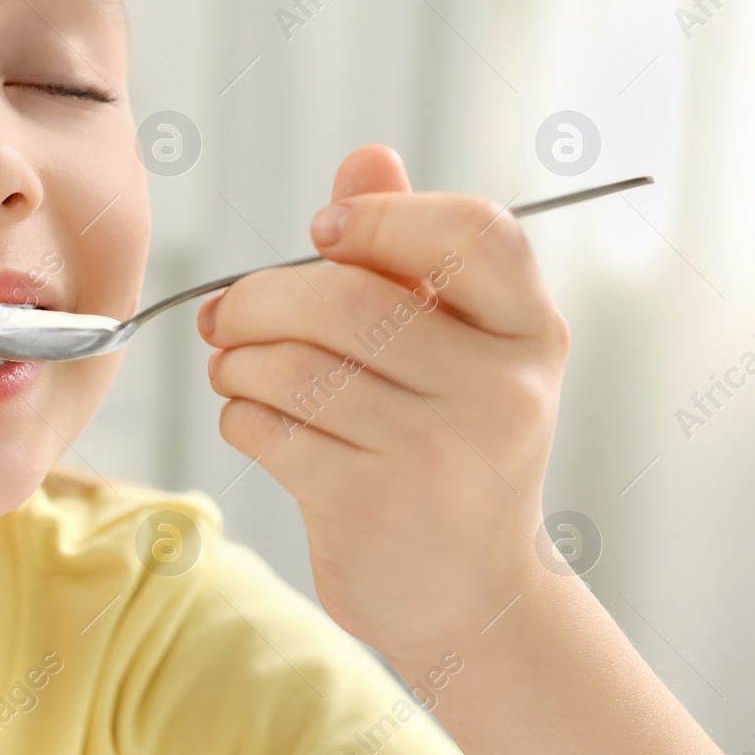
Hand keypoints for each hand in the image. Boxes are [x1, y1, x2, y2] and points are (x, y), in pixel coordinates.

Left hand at [197, 145, 569, 663]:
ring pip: (292, 367)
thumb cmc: (448, 445)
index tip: (321, 235)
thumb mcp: (455, 347)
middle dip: (258, 299)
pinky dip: (239, 415)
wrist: (470, 595)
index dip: (381, 218)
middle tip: (224, 314)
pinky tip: (253, 419)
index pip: (472, 231)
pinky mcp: (372, 505)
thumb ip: (408, 250)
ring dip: (236, 361)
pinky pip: (268, 428)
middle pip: (347, 300)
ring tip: (234, 367)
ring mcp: (439, 453)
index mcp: (529, 331)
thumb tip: (366, 158)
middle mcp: (499, 390)